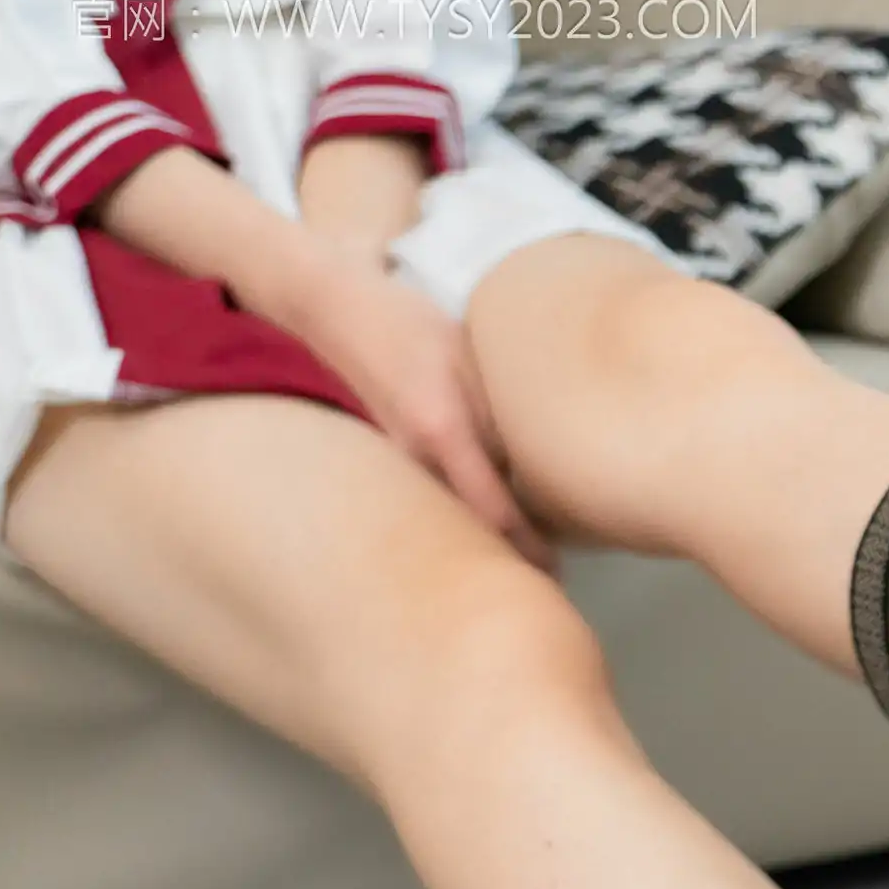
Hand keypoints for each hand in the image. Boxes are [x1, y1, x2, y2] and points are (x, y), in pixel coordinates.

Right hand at [89, 147, 548, 567]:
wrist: (333, 308)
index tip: (555, 575)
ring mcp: (391, 461)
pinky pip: (423, 497)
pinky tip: (472, 517)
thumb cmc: (414, 328)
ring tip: (517, 558)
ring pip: (446, 516)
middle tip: (545, 579)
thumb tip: (542, 469)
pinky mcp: (382, 457)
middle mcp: (413, 457)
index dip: (528, 551)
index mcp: (442, 432)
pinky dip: (452, 513)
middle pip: (468, 528)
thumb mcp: (472, 362)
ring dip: (478, 538)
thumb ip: (504, 418)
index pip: (494, 512)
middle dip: (505, 557)